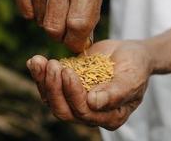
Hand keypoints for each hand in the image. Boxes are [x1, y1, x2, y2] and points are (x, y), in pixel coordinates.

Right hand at [9, 0, 105, 51]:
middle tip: (65, 31)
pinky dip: (37, 11)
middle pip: (54, 28)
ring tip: (57, 1)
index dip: (76, 41)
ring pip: (41, 22)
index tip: (76, 44)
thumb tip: (82, 45)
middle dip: (61, 36)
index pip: (79, 24)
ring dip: (50, 20)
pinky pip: (27, 13)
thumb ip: (91, 14)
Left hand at [27, 40, 152, 129]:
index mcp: (109, 116)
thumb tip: (93, 103)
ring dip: (43, 81)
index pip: (84, 112)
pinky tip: (34, 62)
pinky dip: (41, 75)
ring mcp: (78, 100)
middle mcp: (91, 113)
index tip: (67, 70)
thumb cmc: (136, 66)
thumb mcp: (132, 78)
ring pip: (53, 99)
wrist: (130, 53)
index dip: (72, 93)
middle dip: (53, 88)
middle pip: (63, 110)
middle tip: (51, 65)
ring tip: (38, 61)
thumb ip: (116, 92)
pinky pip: (51, 86)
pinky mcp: (69, 87)